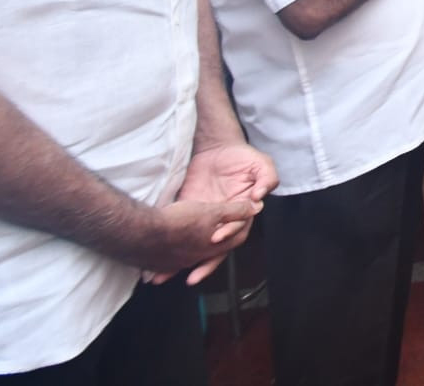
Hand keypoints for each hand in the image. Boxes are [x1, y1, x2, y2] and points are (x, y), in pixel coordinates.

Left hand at [147, 143, 276, 283]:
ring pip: (197, 248)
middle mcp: (225, 221)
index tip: (216, 238)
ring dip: (181, 264)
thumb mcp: (261, 164)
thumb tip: (259, 198)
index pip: (237, 230)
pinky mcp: (189, 214)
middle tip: (192, 276)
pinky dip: (170, 249)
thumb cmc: (243, 157)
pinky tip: (155, 261)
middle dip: (205, 264)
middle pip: (217, 249)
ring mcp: (207, 220)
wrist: (218, 147)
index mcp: (243, 213)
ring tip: (164, 277)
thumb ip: (267, 178)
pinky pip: (181, 234)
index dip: (228, 234)